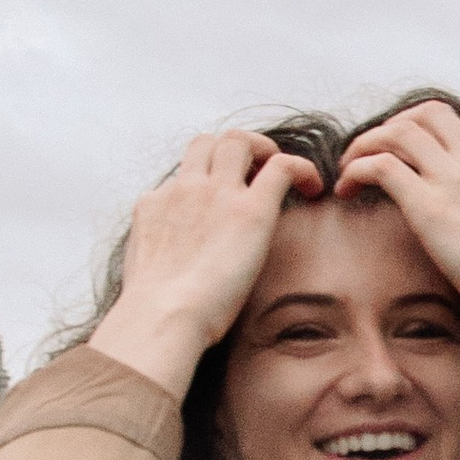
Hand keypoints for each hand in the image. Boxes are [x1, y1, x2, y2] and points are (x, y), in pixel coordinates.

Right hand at [92, 132, 324, 402]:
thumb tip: (171, 287)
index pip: (182, 175)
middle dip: (233, 150)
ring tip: (284, 174)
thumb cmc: (153, 317)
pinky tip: (313, 188)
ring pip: (239, 141)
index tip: (223, 197)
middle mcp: (183, 189)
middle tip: (256, 174)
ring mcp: (216, 194)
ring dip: (264, 149)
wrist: (161, 318)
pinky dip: (301, 168)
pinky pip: (282, 166)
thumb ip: (159, 265)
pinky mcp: (250, 210)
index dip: (206, 178)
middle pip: (207, 143)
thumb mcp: (145, 280)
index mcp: (155, 206)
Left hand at [334, 103, 459, 380]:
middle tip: (369, 156)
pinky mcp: (431, 205)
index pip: (452, 127)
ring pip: (397, 131)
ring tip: (348, 172)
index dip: (417, 134)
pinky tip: (346, 191)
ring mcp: (454, 178)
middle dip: (390, 127)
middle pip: (425, 113)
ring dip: (364, 145)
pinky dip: (355, 170)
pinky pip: (380, 165)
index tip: (400, 157)